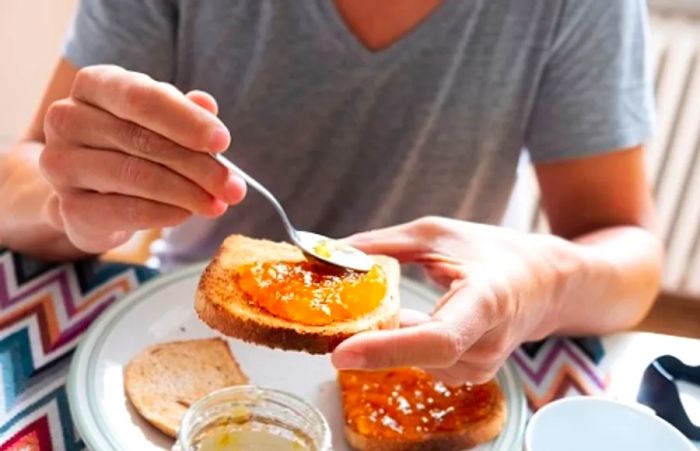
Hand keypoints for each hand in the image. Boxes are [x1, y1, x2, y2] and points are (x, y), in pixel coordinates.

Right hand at [39, 65, 245, 252]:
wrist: (91, 192)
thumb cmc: (132, 145)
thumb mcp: (161, 121)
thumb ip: (185, 113)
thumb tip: (208, 105)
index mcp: (95, 85)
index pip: (141, 97)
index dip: (186, 120)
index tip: (223, 141)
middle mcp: (68, 119)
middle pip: (143, 141)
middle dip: (198, 166)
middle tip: (233, 186)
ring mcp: (61, 164)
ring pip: (136, 176)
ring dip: (187, 193)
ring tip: (218, 203)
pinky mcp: (69, 207)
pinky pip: (125, 211)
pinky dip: (164, 214)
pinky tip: (186, 214)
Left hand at [332, 216, 574, 384]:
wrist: (542, 283)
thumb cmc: (493, 252)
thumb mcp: (438, 235)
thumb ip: (384, 244)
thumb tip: (332, 252)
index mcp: (487, 301)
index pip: (438, 339)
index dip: (387, 348)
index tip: (342, 352)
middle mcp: (487, 344)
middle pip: (417, 355)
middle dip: (369, 341)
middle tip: (330, 323)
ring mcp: (480, 366)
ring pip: (412, 359)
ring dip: (383, 339)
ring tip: (376, 309)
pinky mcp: (469, 374)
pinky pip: (419, 362)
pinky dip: (398, 343)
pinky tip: (399, 321)